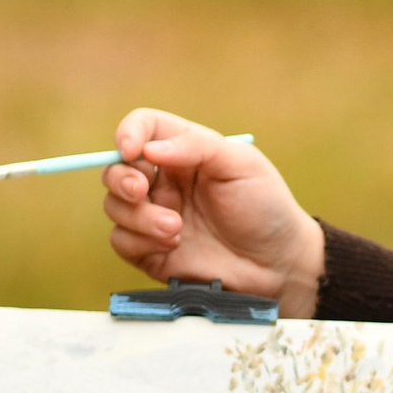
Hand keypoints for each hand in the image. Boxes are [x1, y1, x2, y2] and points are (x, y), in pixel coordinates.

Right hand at [103, 111, 327, 315]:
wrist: (277, 264)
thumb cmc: (266, 207)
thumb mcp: (241, 165)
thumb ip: (196, 146)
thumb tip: (149, 147)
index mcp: (184, 152)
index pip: (143, 128)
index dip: (128, 133)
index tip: (131, 150)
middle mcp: (164, 181)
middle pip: (116, 168)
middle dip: (121, 178)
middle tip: (141, 191)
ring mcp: (155, 216)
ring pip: (115, 206)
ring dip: (139, 217)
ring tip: (176, 229)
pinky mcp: (150, 251)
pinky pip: (121, 240)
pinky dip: (140, 242)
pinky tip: (173, 246)